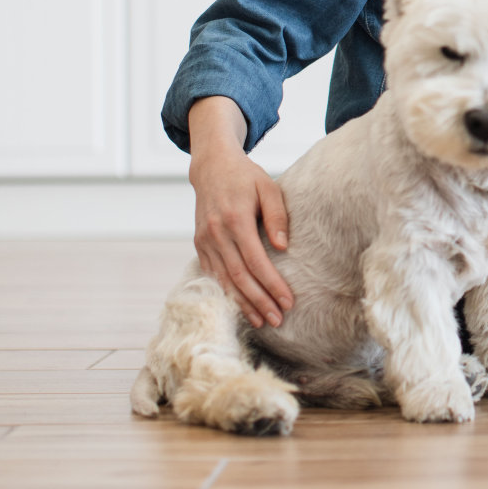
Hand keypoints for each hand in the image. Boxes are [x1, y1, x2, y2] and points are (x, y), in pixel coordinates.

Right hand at [190, 148, 292, 327]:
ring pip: (223, 280)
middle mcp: (216, 234)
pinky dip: (227, 293)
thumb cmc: (246, 177)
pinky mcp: (199, 245)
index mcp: (235, 219)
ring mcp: (204, 241)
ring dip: (243, 303)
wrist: (211, 167)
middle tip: (278, 319)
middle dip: (259, 301)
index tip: (288, 301)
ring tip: (262, 321)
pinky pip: (213, 274)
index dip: (272, 284)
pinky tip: (241, 306)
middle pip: (239, 277)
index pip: (256, 261)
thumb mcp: (268, 187)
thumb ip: (277, 216)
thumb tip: (283, 248)